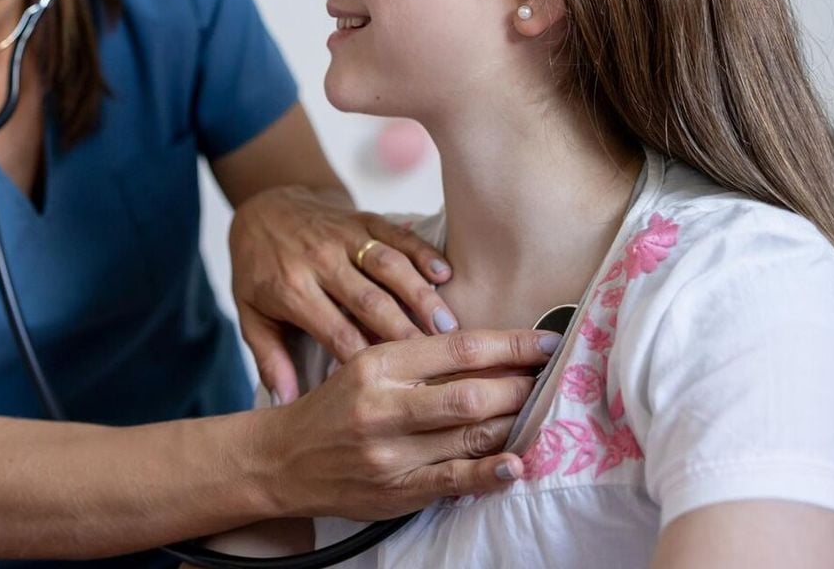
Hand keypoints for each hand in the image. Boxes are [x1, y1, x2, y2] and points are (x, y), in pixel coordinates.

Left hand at [229, 186, 455, 401]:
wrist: (263, 209)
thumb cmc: (259, 271)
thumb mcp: (250, 316)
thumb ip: (269, 360)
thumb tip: (286, 402)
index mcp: (291, 290)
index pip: (335, 331)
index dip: (366, 359)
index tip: (395, 387)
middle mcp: (320, 261)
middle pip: (369, 300)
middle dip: (403, 331)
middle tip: (437, 362)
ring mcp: (343, 236)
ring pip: (389, 266)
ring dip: (421, 295)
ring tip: (449, 327)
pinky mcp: (362, 218)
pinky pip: (396, 234)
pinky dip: (423, 251)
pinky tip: (447, 274)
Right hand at [250, 330, 560, 519]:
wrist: (282, 459)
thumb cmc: (335, 406)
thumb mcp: (367, 365)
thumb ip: (420, 358)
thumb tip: (489, 350)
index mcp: (378, 363)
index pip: (458, 348)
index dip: (511, 345)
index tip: (547, 343)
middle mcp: (383, 406)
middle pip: (469, 392)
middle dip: (520, 386)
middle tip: (551, 378)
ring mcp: (390, 452)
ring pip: (468, 434)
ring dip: (514, 421)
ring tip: (542, 410)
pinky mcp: (396, 489)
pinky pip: (453, 480)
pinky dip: (489, 472)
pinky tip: (517, 463)